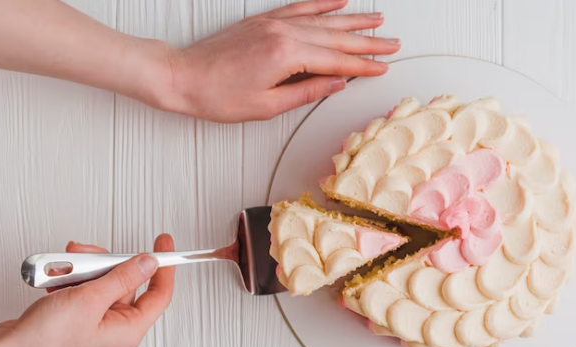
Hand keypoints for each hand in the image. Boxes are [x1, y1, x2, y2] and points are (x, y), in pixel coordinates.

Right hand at [0, 235, 174, 346]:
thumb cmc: (46, 339)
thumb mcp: (91, 299)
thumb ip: (123, 277)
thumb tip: (149, 262)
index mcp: (129, 331)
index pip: (159, 293)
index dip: (164, 266)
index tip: (163, 241)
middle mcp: (115, 329)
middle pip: (125, 282)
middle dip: (104, 262)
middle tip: (84, 254)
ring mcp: (95, 324)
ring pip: (100, 282)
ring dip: (81, 269)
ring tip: (60, 269)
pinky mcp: (76, 319)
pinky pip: (82, 289)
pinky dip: (68, 280)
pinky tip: (53, 280)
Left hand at [156, 0, 398, 121]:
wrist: (182, 77)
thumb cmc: (217, 96)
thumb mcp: (266, 106)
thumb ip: (306, 92)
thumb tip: (336, 84)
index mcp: (286, 56)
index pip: (336, 61)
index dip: (362, 66)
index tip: (383, 67)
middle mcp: (282, 32)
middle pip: (335, 37)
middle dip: (367, 42)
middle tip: (393, 44)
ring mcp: (272, 22)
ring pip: (323, 19)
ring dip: (352, 20)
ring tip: (377, 20)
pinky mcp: (263, 20)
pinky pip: (300, 7)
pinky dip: (322, 3)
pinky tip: (339, 0)